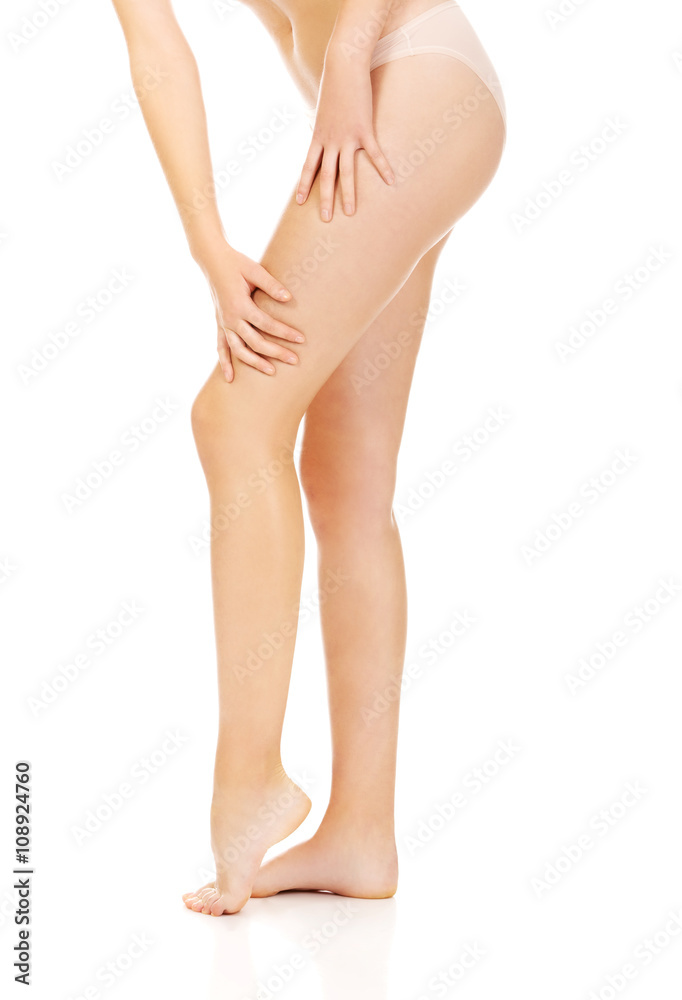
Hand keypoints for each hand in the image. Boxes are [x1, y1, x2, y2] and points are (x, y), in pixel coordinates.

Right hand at [196, 241, 304, 380]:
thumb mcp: (254, 270)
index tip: (301, 339)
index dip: (285, 332)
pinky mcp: (219, 325)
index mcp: (240, 305)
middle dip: (276, 352)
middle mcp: (230, 318)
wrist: (212, 260)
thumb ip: (271, 285)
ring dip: (255, 363)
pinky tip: (231, 379)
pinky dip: (225, 363)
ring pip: (239, 350)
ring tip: (272, 372)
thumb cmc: (236, 263)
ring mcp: (223, 323)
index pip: (267, 324)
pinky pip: (221, 348)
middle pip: (256, 342)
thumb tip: (289, 298)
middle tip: (295, 360)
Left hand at [296, 48, 394, 220]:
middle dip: (325, 199)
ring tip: (350, 213)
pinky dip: (383, 168)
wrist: (343, 67)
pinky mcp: (364, 130)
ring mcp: (347, 137)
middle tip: (325, 219)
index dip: (304, 185)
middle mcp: (330, 141)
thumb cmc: (334, 87)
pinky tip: (391, 181)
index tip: (300, 202)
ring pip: (347, 172)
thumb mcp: (322, 110)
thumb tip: (320, 134)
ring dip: (348, 194)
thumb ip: (322, 127)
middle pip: (326, 175)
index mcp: (318, 137)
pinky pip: (375, 154)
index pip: (308, 167)